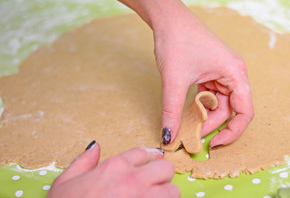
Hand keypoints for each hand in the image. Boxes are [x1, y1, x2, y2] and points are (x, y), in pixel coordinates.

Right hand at [47, 142, 179, 197]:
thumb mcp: (65, 182)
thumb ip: (83, 162)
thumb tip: (95, 147)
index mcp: (114, 167)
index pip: (143, 152)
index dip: (152, 155)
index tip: (156, 158)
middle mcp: (133, 180)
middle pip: (166, 168)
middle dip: (162, 175)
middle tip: (154, 184)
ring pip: (173, 191)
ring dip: (167, 195)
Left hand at [154, 8, 253, 147]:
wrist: (167, 17)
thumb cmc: (176, 41)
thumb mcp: (174, 82)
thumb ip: (173, 112)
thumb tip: (169, 137)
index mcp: (235, 73)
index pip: (244, 112)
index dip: (232, 132)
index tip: (213, 143)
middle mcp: (233, 73)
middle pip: (230, 109)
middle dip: (212, 124)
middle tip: (192, 136)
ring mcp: (221, 71)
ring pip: (218, 103)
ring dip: (204, 115)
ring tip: (187, 125)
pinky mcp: (210, 71)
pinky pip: (210, 94)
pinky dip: (200, 104)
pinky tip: (188, 110)